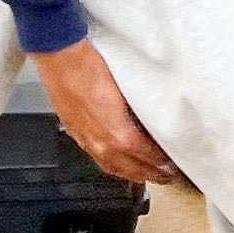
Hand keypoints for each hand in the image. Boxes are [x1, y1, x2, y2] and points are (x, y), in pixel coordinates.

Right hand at [29, 37, 184, 186]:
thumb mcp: (127, 89)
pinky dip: (112, 165)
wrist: (60, 56)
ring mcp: (86, 140)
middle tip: (166, 176)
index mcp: (119, 134)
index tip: (173, 164)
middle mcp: (102, 143)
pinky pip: (98, 159)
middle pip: (132, 170)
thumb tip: (152, 123)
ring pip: (113, 168)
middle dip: (151, 175)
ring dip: (132, 174)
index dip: (163, 164)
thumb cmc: (89, 65)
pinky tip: (116, 160)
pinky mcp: (75, 132)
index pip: (148, 158)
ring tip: (145, 174)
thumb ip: (139, 112)